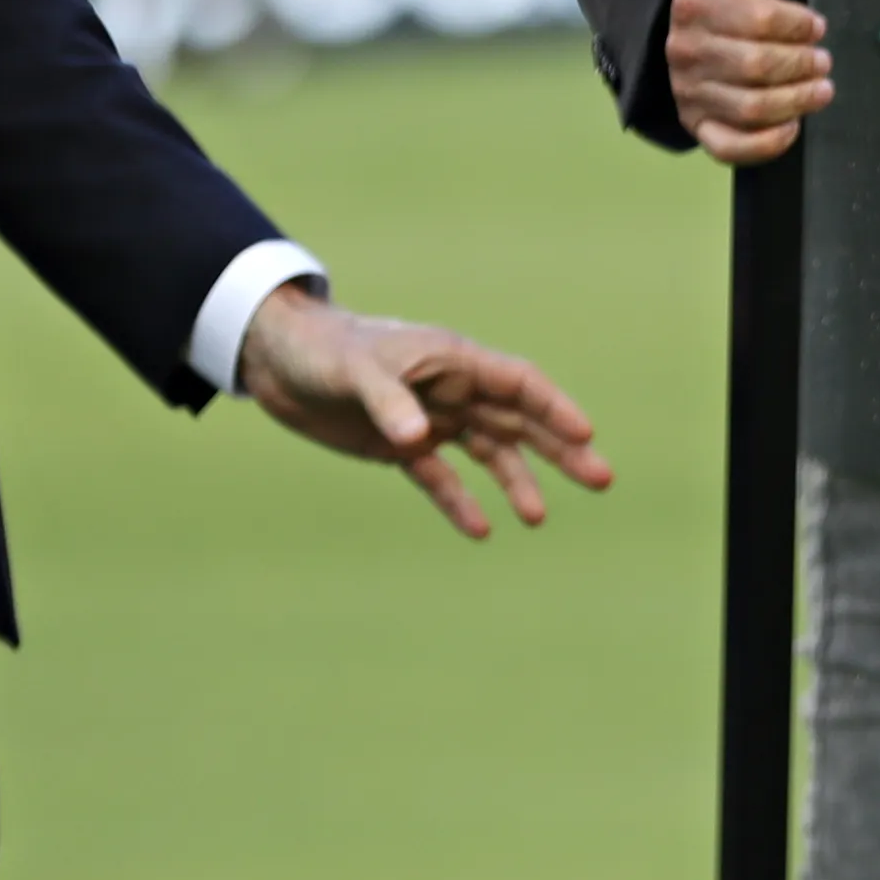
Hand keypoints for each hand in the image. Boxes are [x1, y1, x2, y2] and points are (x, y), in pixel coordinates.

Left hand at [237, 281, 616, 538]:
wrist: (277, 359)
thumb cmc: (323, 350)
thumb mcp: (354, 370)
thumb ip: (388, 402)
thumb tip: (421, 438)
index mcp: (452, 359)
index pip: (519, 383)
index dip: (555, 407)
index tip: (586, 434)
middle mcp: (450, 388)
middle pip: (518, 420)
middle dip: (560, 449)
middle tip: (601, 479)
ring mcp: (429, 418)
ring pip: (488, 450)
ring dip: (516, 481)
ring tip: (538, 518)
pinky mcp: (400, 446)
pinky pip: (440, 477)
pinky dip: (459, 501)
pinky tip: (479, 530)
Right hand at [666, 0, 831, 163]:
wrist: (694, 28)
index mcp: (693, 4)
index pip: (756, 20)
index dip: (795, 25)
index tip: (816, 25)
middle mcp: (685, 51)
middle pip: (757, 66)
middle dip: (801, 63)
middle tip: (824, 59)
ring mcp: (689, 92)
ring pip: (749, 108)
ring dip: (795, 101)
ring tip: (822, 89)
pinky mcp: (698, 124)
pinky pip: (729, 147)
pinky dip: (765, 144)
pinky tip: (792, 127)